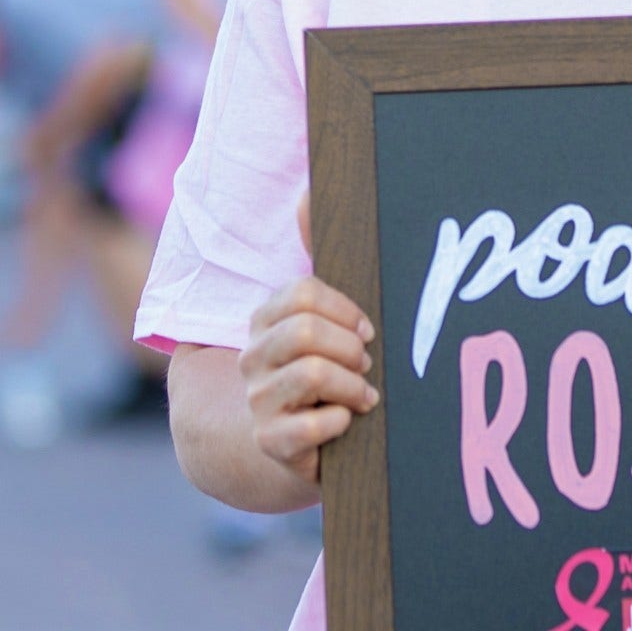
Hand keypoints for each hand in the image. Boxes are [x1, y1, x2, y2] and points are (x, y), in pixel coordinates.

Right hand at [237, 194, 378, 485]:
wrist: (292, 448)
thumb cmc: (324, 371)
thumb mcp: (323, 317)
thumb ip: (316, 254)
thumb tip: (307, 193)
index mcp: (265, 321)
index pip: (300, 293)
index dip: (343, 308)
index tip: (367, 327)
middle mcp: (253, 358)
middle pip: (304, 331)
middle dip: (350, 346)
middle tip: (367, 362)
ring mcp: (257, 402)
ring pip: (310, 373)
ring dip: (352, 384)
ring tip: (364, 393)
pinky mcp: (270, 443)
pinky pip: (311, 425)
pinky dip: (340, 421)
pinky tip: (348, 422)